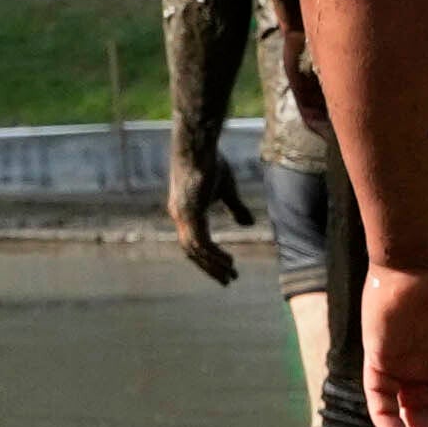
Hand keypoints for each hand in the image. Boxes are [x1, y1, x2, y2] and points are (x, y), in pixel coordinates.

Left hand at [164, 133, 248, 281]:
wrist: (200, 146)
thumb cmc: (212, 163)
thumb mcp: (228, 190)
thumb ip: (236, 209)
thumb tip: (247, 225)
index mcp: (185, 211)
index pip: (194, 242)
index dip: (207, 257)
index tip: (224, 268)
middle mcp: (180, 215)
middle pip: (192, 252)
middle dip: (210, 268)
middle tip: (227, 281)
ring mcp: (182, 215)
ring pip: (196, 251)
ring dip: (213, 265)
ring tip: (231, 275)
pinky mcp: (189, 213)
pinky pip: (201, 242)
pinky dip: (214, 254)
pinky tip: (228, 262)